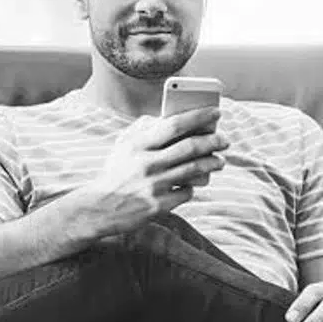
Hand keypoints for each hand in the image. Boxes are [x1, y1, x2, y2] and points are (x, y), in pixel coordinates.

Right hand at [73, 106, 228, 237]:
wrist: (98, 208)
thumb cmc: (115, 172)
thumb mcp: (122, 146)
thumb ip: (143, 128)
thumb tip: (170, 117)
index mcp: (137, 145)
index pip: (174, 124)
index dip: (198, 117)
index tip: (216, 112)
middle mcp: (146, 164)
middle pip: (190, 147)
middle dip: (213, 141)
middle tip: (225, 140)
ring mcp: (154, 186)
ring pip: (194, 170)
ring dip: (212, 163)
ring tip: (219, 161)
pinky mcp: (158, 206)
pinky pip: (187, 192)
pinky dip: (193, 186)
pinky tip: (193, 183)